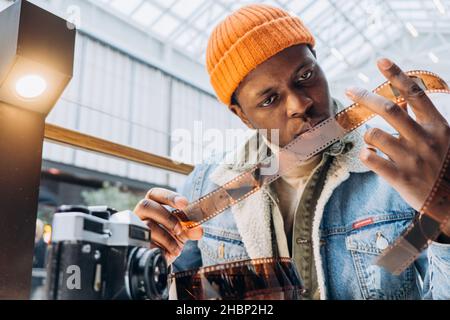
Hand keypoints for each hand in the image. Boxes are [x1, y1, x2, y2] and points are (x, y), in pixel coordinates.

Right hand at [134, 188, 202, 264]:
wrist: (162, 256)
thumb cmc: (171, 236)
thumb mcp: (183, 231)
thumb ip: (191, 228)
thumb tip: (199, 230)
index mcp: (153, 204)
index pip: (155, 193)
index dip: (169, 196)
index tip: (184, 203)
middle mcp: (141, 214)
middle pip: (146, 205)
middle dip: (166, 217)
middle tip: (179, 229)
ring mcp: (135, 227)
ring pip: (147, 226)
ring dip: (166, 237)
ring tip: (176, 247)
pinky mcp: (134, 243)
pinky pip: (145, 243)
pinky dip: (160, 248)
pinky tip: (167, 252)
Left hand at [346, 58, 449, 211]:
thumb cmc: (444, 165)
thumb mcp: (441, 137)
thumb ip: (421, 118)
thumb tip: (404, 98)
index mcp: (437, 126)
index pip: (416, 94)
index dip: (397, 75)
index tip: (380, 61)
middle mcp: (424, 139)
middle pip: (390, 110)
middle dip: (366, 96)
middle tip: (350, 90)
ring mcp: (412, 159)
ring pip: (374, 135)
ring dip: (367, 134)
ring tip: (372, 141)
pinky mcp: (400, 178)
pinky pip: (371, 160)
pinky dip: (365, 155)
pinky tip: (370, 157)